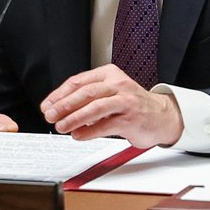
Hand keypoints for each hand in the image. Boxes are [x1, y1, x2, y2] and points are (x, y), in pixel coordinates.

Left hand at [39, 64, 183, 148]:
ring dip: (74, 118)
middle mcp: (118, 84)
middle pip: (85, 93)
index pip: (78, 81)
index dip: (59, 94)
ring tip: (62, 126)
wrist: (162, 116)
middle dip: (64, 105)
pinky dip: (89, 131)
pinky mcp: (132, 118)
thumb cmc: (131, 104)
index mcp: (109, 74)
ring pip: (95, 107)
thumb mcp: (109, 93)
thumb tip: (58, 108)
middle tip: (51, 116)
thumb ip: (87, 98)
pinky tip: (78, 135)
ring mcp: (126, 101)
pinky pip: (106, 125)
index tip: (47, 105)